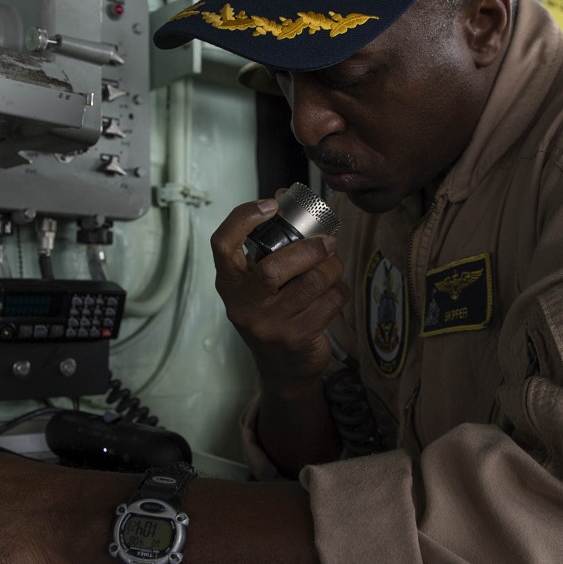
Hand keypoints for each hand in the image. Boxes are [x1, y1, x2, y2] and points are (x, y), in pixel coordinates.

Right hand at [211, 196, 348, 394]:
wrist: (282, 367)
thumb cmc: (272, 311)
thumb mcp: (260, 282)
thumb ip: (270, 244)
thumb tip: (285, 196)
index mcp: (230, 282)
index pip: (223, 244)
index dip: (244, 218)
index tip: (271, 204)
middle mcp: (244, 304)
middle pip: (274, 268)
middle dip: (309, 249)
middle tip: (328, 241)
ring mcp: (269, 325)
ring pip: (312, 284)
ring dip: (332, 268)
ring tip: (334, 263)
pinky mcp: (297, 339)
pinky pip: (330, 303)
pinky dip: (340, 290)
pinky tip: (336, 289)